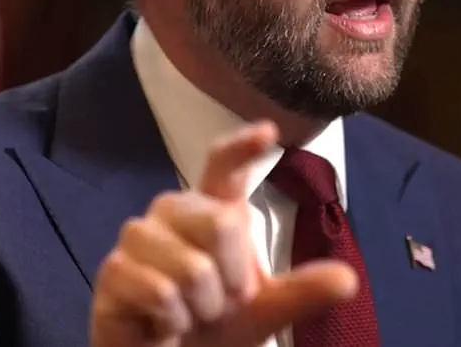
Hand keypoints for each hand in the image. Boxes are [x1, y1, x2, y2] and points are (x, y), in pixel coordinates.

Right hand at [90, 121, 357, 346]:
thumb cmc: (213, 328)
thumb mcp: (265, 312)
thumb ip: (302, 293)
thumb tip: (348, 280)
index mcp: (211, 210)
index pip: (224, 168)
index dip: (242, 147)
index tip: (268, 132)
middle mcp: (173, 212)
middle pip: (221, 223)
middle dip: (230, 279)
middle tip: (215, 302)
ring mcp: (138, 238)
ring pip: (192, 267)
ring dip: (200, 307)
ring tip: (187, 314)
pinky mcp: (113, 271)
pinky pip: (160, 291)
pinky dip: (172, 320)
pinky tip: (161, 324)